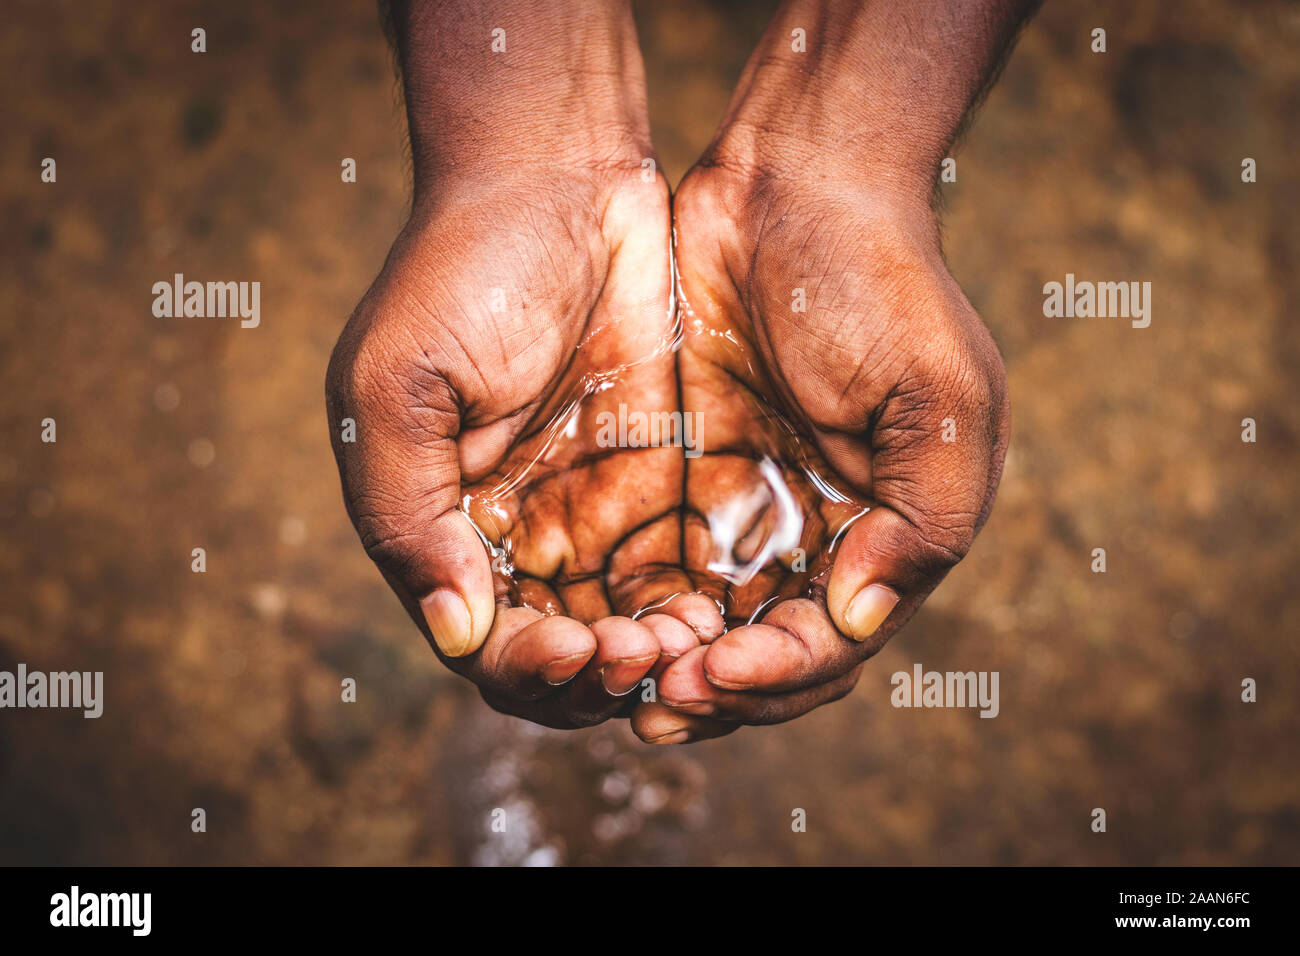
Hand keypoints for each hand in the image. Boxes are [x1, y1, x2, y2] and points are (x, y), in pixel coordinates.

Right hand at [326, 0, 722, 728]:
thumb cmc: (461, 269)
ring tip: (690, 641)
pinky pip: (680, 570)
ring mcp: (592, 509)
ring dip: (655, 658)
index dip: (529, 670)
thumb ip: (409, 516)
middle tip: (644, 654)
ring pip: (627, 630)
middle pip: (561, 659)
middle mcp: (518, 533)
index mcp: (444, 526)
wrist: (560, 174)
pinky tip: (720, 607)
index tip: (577, 648)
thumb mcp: (397, 387)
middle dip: (600, 678)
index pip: (484, 645)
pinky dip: (697, 607)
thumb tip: (456, 634)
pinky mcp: (659, 479)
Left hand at [633, 0, 1027, 742]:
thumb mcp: (940, 397)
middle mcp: (810, 539)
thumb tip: (857, 619)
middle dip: (715, 690)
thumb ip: (926, 520)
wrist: (792, 182)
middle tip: (656, 704)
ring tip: (617, 677)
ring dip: (662, 664)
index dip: (779, 676)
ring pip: (700, 625)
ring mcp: (740, 509)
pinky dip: (625, 602)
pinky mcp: (677, 476)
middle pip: (762, 657)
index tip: (720, 671)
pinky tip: (589, 620)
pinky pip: (646, 563)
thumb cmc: (880, 283)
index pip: (830, 645)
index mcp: (881, 538)